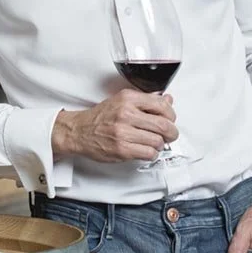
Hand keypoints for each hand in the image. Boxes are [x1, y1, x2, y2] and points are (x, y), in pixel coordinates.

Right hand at [51, 89, 177, 162]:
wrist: (80, 131)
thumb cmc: (100, 117)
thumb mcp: (122, 101)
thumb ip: (145, 100)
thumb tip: (168, 99)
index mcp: (128, 98)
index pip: (162, 105)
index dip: (171, 115)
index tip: (170, 119)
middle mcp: (126, 113)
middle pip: (164, 125)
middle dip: (171, 132)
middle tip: (170, 134)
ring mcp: (124, 132)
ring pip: (158, 141)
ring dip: (160, 144)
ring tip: (153, 142)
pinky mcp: (122, 149)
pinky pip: (149, 153)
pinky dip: (151, 153)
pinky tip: (146, 150)